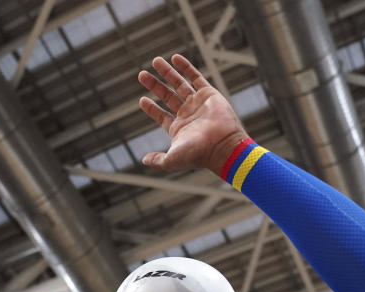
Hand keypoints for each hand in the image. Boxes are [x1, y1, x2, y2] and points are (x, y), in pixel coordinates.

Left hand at [138, 54, 247, 174]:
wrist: (223, 146)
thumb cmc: (198, 154)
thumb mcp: (171, 160)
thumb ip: (157, 159)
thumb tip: (144, 160)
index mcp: (179, 129)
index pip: (162, 116)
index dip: (152, 108)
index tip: (142, 99)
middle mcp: (188, 115)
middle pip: (168, 97)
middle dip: (155, 85)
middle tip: (141, 75)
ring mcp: (198, 104)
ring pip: (180, 84)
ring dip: (167, 73)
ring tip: (155, 61)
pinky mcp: (208, 94)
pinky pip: (195, 77)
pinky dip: (185, 67)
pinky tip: (175, 58)